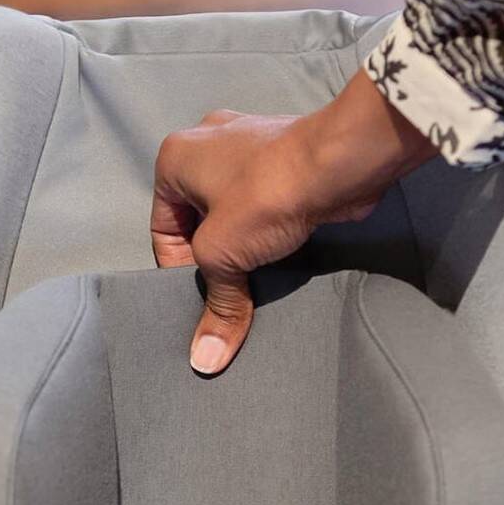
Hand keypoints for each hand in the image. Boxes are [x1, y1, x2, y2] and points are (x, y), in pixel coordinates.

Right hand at [151, 69, 436, 373]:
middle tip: (227, 291)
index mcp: (175, 159)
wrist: (340, 162)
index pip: (163, 230)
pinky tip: (280, 255)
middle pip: (198, 221)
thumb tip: (206, 359)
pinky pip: (264, 205)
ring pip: (234, 213)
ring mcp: (249, 147)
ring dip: (242, 246)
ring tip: (256, 276)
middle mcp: (207, 145)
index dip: (179, 270)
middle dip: (213, 260)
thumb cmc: (268, 193)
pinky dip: (268, 231)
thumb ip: (215, 306)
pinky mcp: (285, 160)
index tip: (201, 297)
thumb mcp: (224, 255)